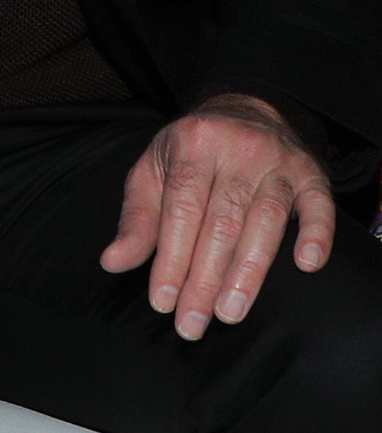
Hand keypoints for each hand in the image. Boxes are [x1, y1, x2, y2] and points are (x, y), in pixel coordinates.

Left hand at [100, 94, 333, 338]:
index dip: (171, 259)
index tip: (162, 302)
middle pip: (220, 222)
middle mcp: (236, 149)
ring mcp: (277, 160)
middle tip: (193, 323)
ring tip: (230, 312)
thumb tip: (113, 261)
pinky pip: (319, 205)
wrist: (244, 109)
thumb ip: (137, 220)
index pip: (180, 210)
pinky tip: (306, 265)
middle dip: (204, 279)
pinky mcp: (310, 173)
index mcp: (191, 144)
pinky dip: (316, 234)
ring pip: (265, 221)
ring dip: (248, 273)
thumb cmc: (190, 151)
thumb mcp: (153, 172)